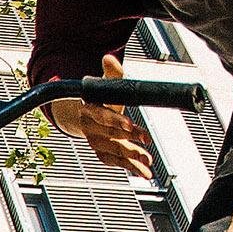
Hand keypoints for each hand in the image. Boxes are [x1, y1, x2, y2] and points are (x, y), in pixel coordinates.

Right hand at [45, 53, 154, 179]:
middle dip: (129, 139)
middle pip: (110, 135)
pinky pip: (115, 162)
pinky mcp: (104, 152)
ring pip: (113, 152)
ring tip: (148, 162)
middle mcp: (91, 128)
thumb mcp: (107, 83)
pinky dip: (130, 168)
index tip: (130, 125)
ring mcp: (96, 142)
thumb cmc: (101, 97)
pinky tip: (144, 173)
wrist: (84, 114)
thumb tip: (108, 58)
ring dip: (131, 158)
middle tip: (146, 141)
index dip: (115, 121)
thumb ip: (112, 73)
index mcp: (90, 110)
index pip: (102, 116)